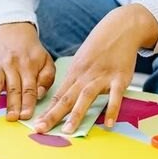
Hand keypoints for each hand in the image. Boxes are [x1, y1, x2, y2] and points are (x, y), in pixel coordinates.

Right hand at [0, 23, 54, 120]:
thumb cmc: (33, 54)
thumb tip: (39, 94)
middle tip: (11, 117)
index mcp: (30, 69)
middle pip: (14, 88)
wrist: (17, 34)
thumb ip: (47, 79)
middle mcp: (14, 67)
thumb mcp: (47, 63)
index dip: (27, 103)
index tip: (26, 116)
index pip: (29, 89)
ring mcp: (0, 65)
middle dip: (12, 104)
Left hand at [34, 4, 157, 132]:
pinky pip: (115, 96)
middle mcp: (85, 76)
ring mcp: (102, 77)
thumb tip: (63, 98)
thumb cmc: (100, 47)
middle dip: (53, 115)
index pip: (58, 95)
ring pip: (86, 97)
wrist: (121, 28)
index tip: (36, 125)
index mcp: (74, 73)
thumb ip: (75, 79)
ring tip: (68, 131)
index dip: (47, 111)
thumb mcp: (82, 60)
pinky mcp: (120, 78)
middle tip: (40, 129)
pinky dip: (112, 109)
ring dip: (76, 114)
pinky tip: (109, 123)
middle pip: (66, 98)